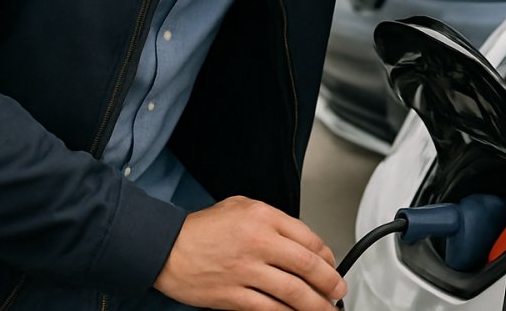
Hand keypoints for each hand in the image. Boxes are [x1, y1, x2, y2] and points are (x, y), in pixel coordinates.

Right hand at [154, 196, 345, 310]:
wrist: (166, 248)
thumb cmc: (201, 228)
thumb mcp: (240, 206)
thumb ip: (272, 219)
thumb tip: (300, 238)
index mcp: (264, 218)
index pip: (309, 238)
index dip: (327, 256)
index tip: (332, 265)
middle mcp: (259, 243)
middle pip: (307, 266)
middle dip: (330, 282)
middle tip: (338, 290)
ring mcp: (246, 271)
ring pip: (293, 292)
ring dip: (315, 304)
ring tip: (327, 309)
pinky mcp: (233, 295)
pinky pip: (269, 309)